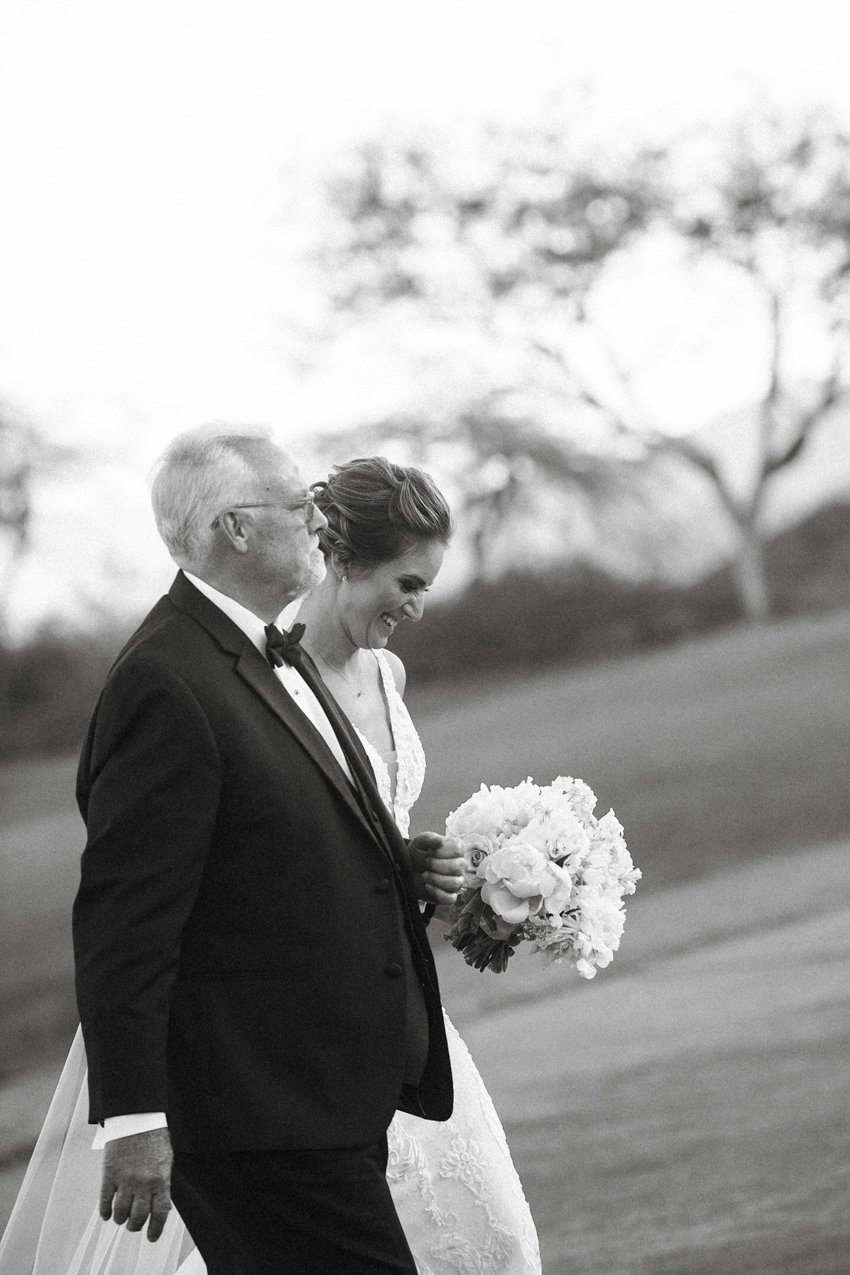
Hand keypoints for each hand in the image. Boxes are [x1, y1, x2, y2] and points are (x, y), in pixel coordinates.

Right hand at [100, 1127, 172, 1241]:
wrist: (137, 1117)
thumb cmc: (154, 1137)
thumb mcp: (165, 1160)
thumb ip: (163, 1183)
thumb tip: (162, 1206)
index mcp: (161, 1179)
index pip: (160, 1213)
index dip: (155, 1229)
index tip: (151, 1237)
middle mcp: (143, 1183)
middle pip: (138, 1217)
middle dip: (135, 1226)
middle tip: (133, 1225)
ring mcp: (125, 1180)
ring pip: (120, 1213)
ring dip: (120, 1219)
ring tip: (121, 1218)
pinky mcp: (109, 1174)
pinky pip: (105, 1200)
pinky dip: (105, 1211)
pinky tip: (106, 1214)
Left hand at [409, 831, 464, 906]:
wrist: (406, 869)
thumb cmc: (417, 854)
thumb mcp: (420, 842)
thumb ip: (430, 838)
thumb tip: (440, 841)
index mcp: (456, 850)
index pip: (459, 849)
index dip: (443, 851)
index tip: (431, 851)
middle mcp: (459, 866)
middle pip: (458, 867)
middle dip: (437, 865)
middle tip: (426, 863)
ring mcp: (456, 882)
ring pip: (455, 883)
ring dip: (436, 879)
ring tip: (424, 875)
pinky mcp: (449, 896)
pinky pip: (450, 898)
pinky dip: (437, 892)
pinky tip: (427, 885)